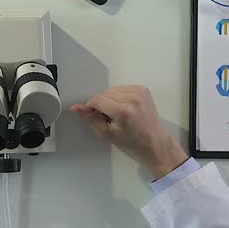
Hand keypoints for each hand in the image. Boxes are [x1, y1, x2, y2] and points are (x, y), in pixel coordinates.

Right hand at [71, 86, 186, 178]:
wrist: (153, 140)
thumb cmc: (130, 140)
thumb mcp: (106, 134)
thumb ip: (90, 119)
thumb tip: (75, 107)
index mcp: (123, 111)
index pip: (97, 100)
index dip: (91, 107)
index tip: (94, 116)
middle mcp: (132, 98)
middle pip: (104, 93)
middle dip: (101, 104)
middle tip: (107, 117)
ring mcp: (139, 92)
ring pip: (112, 90)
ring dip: (110, 99)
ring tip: (117, 113)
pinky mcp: (143, 89)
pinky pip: (122, 88)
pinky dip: (119, 96)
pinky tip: (124, 107)